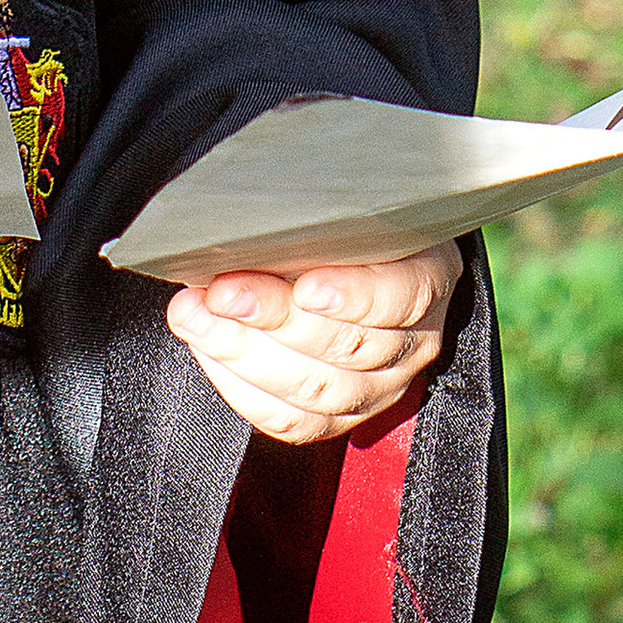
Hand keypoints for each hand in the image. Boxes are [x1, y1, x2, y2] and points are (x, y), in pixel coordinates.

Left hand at [164, 242, 460, 445]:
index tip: (307, 287)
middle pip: (350, 347)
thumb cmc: (337, 221)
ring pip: (318, 391)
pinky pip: (291, 420)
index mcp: (426, 277)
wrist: (344, 258)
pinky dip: (241, 387)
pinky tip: (207, 348)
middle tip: (220, 293)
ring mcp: (380, 387)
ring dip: (243, 354)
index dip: (354, 296)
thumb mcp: (338, 202)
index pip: (402, 296)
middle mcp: (413, 341)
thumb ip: (308, 215)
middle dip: (274, 319)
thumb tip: (248, 225)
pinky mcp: (339, 417)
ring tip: (196, 318)